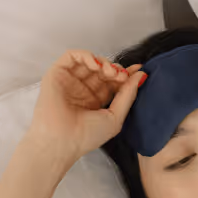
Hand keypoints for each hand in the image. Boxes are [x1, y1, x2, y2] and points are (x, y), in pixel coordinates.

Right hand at [26, 49, 145, 163]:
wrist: (62, 142)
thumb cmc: (86, 136)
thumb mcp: (116, 117)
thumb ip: (128, 95)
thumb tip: (141, 75)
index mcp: (95, 100)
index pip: (112, 81)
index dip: (126, 74)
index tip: (138, 70)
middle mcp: (82, 89)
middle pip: (103, 69)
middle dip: (116, 69)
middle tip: (122, 76)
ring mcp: (70, 81)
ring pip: (90, 61)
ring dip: (103, 62)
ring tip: (110, 72)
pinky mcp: (57, 74)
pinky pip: (71, 56)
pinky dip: (86, 55)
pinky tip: (96, 65)